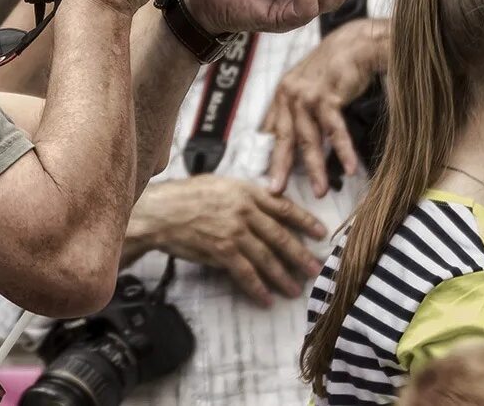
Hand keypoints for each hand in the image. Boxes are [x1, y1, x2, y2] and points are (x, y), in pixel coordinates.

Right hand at [128, 175, 326, 305]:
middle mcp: (245, 210)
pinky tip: (266, 298)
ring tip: (295, 289)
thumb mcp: (221, 185)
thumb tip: (268, 208)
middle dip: (300, 254)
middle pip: (280, 235)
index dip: (305, 221)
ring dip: (283, 276)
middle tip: (315, 269)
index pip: (284, 206)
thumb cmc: (187, 196)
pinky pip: (246, 272)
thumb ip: (246, 196)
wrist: (162, 211)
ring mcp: (235, 231)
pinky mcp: (222, 250)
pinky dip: (258, 287)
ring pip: (267, 257)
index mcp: (247, 191)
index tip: (320, 232)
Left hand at [263, 18, 390, 196]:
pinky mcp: (328, 95)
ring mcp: (307, 95)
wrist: (356, 43)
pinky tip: (349, 169)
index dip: (268, 155)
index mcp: (282, 95)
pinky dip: (343, 150)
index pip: (272, 130)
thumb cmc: (334, 68)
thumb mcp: (309, 88)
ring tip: (320, 191)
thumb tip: (292, 142)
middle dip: (280, 167)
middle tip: (277, 192)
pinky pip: (334, 129)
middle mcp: (290, 94)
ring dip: (316, 167)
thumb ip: (298, 112)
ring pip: (309, 138)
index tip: (265, 176)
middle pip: (284, 138)